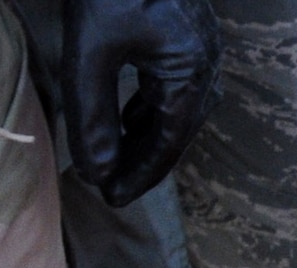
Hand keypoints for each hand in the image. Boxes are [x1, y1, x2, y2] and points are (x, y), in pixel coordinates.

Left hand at [61, 0, 221, 206]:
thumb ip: (93, 116)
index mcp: (190, 72)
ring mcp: (201, 52)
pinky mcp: (188, 40)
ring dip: (144, 141)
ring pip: (174, 114)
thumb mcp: (90, 52)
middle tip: (109, 190)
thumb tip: (96, 173)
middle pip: (174, 134)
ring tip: (115, 165)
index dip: (137, 177)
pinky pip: (172, 90)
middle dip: (140, 164)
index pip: (166, 145)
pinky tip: (127, 125)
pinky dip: (148, 113)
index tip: (110, 200)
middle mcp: (206, 66)